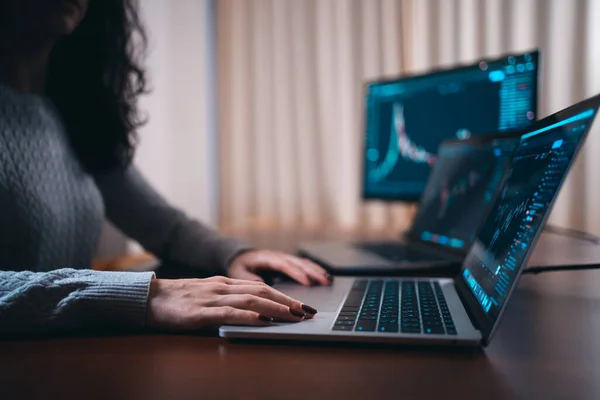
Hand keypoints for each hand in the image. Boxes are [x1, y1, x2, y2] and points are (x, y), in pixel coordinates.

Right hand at [146, 276, 317, 330]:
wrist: (149, 298)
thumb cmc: (178, 299)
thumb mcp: (208, 294)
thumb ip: (229, 298)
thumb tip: (255, 307)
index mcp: (225, 283)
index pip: (262, 287)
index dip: (285, 296)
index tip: (302, 305)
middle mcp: (223, 288)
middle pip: (262, 291)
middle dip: (288, 301)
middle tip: (307, 311)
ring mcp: (213, 299)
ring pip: (251, 300)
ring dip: (275, 308)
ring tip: (294, 315)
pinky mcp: (201, 313)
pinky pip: (230, 313)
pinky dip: (249, 315)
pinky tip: (263, 319)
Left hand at [228, 250, 332, 285]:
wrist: (240, 257)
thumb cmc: (240, 267)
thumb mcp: (240, 274)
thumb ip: (250, 280)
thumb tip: (263, 287)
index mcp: (266, 257)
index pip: (283, 264)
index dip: (295, 273)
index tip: (307, 282)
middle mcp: (278, 256)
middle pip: (298, 263)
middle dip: (312, 272)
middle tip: (324, 282)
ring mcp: (285, 258)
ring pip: (303, 263)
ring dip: (316, 271)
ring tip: (328, 280)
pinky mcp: (289, 263)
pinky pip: (305, 265)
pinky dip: (316, 271)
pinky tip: (325, 277)